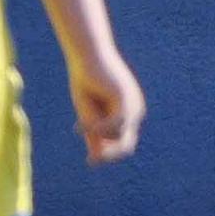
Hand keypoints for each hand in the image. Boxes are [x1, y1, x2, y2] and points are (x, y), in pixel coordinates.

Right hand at [69, 48, 144, 165]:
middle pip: (125, 144)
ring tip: (79, 124)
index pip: (124, 142)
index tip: (91, 162)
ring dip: (96, 133)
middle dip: (108, 153)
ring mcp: (133, 105)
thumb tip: (97, 159)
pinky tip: (79, 126)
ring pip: (117, 135)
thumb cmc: (86, 79)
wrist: (88, 53)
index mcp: (128, 113)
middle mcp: (135, 110)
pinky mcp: (125, 100)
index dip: (109, 154)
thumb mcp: (87, 113)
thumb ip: (94, 134)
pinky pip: (112, 125)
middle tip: (91, 161)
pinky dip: (95, 128)